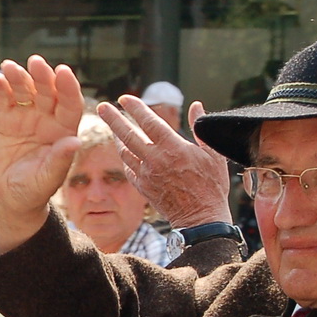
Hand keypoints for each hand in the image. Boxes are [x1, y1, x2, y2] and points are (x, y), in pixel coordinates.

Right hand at [0, 57, 86, 252]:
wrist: (8, 195)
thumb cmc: (34, 189)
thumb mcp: (47, 178)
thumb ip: (59, 159)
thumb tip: (75, 142)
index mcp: (63, 129)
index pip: (69, 104)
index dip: (68, 87)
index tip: (64, 72)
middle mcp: (46, 117)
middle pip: (46, 91)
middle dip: (42, 76)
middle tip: (35, 62)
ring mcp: (24, 114)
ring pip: (23, 89)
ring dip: (17, 76)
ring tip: (8, 67)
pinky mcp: (3, 116)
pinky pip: (1, 96)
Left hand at [96, 97, 232, 228]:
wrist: (200, 218)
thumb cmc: (211, 185)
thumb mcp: (213, 153)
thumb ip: (200, 128)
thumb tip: (196, 105)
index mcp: (173, 147)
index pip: (148, 121)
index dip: (135, 108)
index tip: (124, 98)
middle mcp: (155, 159)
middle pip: (128, 134)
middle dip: (113, 118)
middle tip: (103, 106)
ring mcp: (146, 174)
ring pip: (125, 151)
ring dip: (117, 137)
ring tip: (112, 127)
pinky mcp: (142, 187)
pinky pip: (128, 168)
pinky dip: (124, 157)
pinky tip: (123, 151)